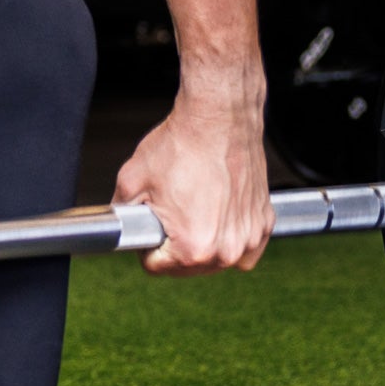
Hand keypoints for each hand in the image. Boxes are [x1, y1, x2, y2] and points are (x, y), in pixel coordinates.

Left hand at [113, 82, 271, 275]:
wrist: (219, 117)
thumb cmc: (183, 144)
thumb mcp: (132, 181)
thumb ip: (122, 214)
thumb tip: (120, 226)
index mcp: (193, 248)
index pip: (156, 267)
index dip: (146, 245)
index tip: (150, 227)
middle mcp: (226, 249)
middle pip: (188, 268)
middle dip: (175, 246)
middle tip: (172, 213)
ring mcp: (249, 236)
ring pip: (217, 260)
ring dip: (205, 243)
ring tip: (195, 212)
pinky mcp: (264, 221)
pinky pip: (245, 247)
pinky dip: (232, 236)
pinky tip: (220, 216)